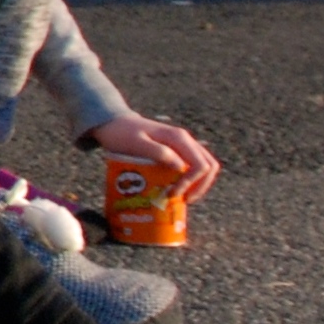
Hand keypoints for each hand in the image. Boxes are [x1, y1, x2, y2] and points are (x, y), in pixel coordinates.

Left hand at [89, 111, 220, 201]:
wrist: (114, 123)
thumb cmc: (122, 134)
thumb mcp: (136, 143)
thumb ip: (158, 152)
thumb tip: (180, 167)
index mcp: (178, 138)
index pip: (200, 165)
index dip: (192, 183)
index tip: (174, 194)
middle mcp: (185, 140)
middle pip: (210, 166)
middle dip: (200, 187)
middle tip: (184, 200)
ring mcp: (184, 144)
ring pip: (205, 166)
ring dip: (198, 184)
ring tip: (183, 197)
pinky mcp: (179, 150)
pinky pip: (195, 166)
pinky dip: (192, 180)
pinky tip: (179, 189)